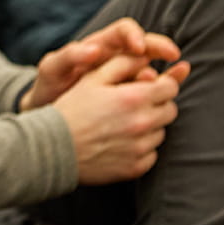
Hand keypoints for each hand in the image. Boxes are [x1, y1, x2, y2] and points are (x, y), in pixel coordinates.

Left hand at [21, 18, 180, 109]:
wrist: (52, 112)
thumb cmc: (51, 85)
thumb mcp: (52, 68)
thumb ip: (68, 56)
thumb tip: (94, 50)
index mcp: (99, 45)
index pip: (123, 30)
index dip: (134, 34)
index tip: (139, 47)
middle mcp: (117, 58)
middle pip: (145, 45)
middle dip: (160, 47)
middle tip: (172, 55)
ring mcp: (127, 77)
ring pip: (152, 69)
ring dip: (162, 73)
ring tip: (163, 83)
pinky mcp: (131, 96)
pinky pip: (152, 90)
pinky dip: (163, 90)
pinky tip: (170, 96)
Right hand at [52, 52, 189, 184]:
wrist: (53, 147)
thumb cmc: (71, 108)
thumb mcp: (91, 79)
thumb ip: (122, 63)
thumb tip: (146, 58)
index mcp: (134, 98)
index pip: (169, 87)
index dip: (160, 83)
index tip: (147, 86)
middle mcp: (143, 123)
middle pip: (170, 110)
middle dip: (157, 104)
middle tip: (133, 105)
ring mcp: (141, 147)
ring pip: (161, 132)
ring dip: (150, 126)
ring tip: (122, 124)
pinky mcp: (137, 167)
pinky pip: (152, 154)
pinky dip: (141, 147)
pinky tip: (120, 142)